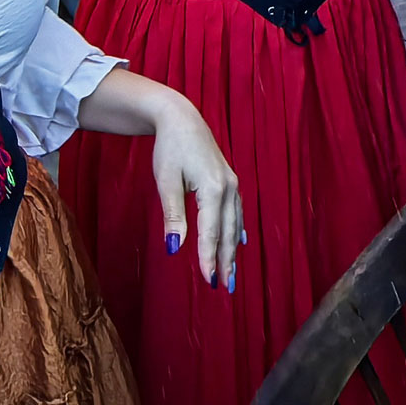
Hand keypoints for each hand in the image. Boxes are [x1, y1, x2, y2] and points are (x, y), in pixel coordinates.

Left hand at [150, 97, 243, 289]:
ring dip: (233, 249)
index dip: (208, 257)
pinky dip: (237, 230)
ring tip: (230, 273)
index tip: (207, 280)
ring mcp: (231, 183)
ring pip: (235, 223)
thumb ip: (173, 215)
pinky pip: (236, 211)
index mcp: (213, 188)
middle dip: (226, 260)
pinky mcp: (228, 180)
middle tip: (224, 287)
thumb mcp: (166, 181)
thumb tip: (174, 248)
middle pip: (228, 231)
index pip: (210, 232)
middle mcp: (228, 187)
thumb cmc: (170, 148)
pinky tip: (239, 242)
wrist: (180, 117)